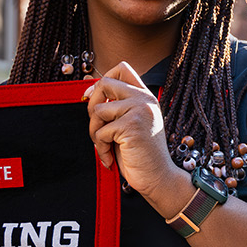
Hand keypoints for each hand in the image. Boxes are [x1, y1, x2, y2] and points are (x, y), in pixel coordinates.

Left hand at [83, 61, 178, 196]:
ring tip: (104, 146)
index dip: (102, 80)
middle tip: (97, 125)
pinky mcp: (131, 125)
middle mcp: (144, 99)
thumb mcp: (130, 123)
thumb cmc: (141, 155)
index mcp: (145, 96)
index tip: (94, 98)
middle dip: (91, 104)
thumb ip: (117, 107)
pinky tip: (110, 158)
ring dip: (94, 132)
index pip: (122, 68)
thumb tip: (88, 90)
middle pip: (105, 83)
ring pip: (98, 110)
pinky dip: (100, 148)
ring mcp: (139, 110)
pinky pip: (101, 131)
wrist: (158, 178)